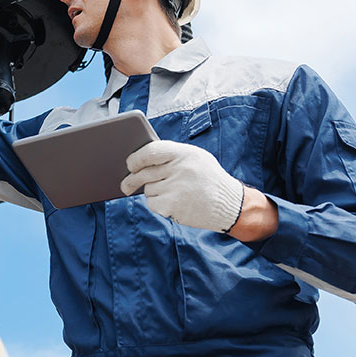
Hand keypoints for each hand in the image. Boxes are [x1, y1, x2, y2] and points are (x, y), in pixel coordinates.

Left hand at [120, 140, 243, 232]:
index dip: (136, 158)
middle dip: (131, 179)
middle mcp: (179, 169)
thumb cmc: (208, 179)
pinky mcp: (172, 205)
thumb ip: (172, 156)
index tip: (129, 164)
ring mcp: (175, 188)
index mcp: (185, 153)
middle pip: (144, 173)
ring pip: (148, 189)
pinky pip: (152, 203)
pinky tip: (174, 203)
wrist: (230, 205)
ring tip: (173, 193)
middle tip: (125, 185)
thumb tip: (140, 159)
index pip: (151, 151)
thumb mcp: (196, 159)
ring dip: (153, 192)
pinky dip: (158, 204)